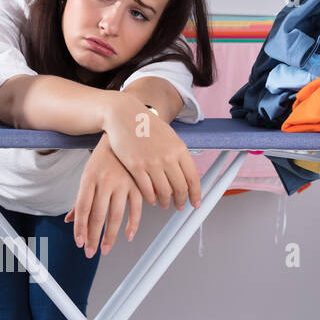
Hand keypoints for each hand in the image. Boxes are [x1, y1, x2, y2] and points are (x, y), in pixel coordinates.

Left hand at [63, 133, 142, 257]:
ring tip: (105, 249)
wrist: (122, 135)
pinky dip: (133, 224)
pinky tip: (128, 236)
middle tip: (91, 252)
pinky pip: (136, 208)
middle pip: (98, 214)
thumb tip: (69, 221)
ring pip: (116, 214)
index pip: (83, 208)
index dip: (80, 227)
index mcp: (89, 178)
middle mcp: (105, 181)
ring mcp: (123, 182)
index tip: (79, 243)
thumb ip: (80, 199)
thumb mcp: (88, 175)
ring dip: (111, 235)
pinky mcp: (138, 184)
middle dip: (94, 237)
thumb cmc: (102, 160)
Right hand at [102, 95, 201, 210]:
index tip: (195, 202)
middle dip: (181, 201)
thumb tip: (184, 173)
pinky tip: (151, 199)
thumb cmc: (145, 124)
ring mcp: (151, 163)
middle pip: (180, 188)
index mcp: (179, 148)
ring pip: (164, 192)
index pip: (193, 178)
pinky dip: (151, 198)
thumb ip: (177, 154)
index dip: (196, 194)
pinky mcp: (136, 167)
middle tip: (180, 205)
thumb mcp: (169, 136)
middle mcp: (167, 157)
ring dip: (165, 202)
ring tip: (164, 203)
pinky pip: (147, 190)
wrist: (124, 114)